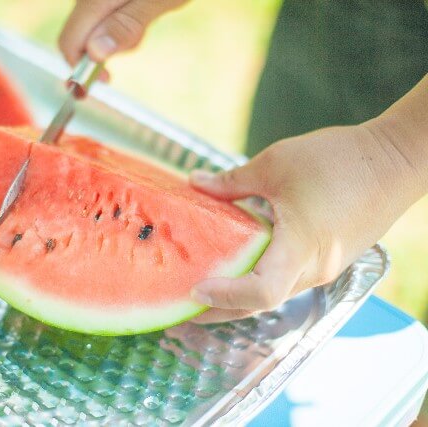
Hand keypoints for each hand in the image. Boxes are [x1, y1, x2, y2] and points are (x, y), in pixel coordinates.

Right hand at [59, 0, 188, 67]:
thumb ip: (127, 25)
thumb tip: (96, 53)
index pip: (69, 43)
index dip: (81, 69)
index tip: (105, 82)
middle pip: (80, 34)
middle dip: (104, 48)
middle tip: (138, 37)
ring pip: (93, 22)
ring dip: (116, 30)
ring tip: (150, 10)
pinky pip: (104, 8)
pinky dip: (120, 14)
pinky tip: (144, 3)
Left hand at [189, 111, 427, 322]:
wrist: (397, 158)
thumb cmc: (339, 159)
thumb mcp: (275, 164)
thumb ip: (232, 181)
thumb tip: (194, 183)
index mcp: (300, 247)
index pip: (260, 293)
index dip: (224, 297)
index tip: (194, 290)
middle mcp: (315, 267)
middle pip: (261, 303)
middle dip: (221, 308)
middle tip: (185, 303)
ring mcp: (325, 265)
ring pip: (275, 291)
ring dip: (239, 294)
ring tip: (206, 282)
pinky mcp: (330, 257)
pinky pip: (289, 277)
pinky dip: (260, 276)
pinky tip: (240, 260)